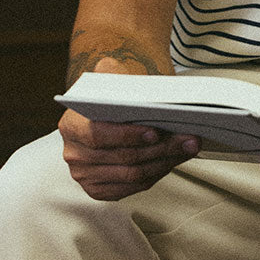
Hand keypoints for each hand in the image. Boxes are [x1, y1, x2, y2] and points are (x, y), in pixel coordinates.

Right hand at [59, 59, 200, 200]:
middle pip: (124, 157)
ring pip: (133, 174)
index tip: (156, 131)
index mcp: (71, 126)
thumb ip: (108, 72)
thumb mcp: (109, 80)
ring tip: (188, 148)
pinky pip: (135, 187)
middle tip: (188, 138)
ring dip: (165, 161)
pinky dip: (157, 173)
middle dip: (160, 148)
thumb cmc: (112, 101)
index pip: (98, 135)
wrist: (107, 118)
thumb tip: (110, 68)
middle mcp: (74, 154)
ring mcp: (85, 176)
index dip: (128, 136)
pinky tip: (173, 160)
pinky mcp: (100, 190)